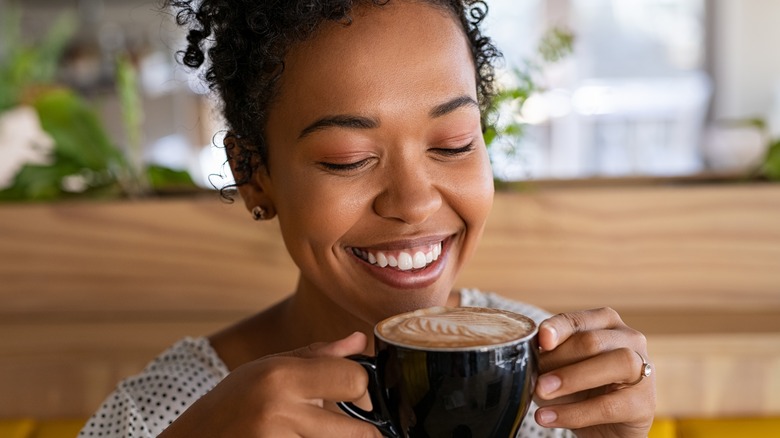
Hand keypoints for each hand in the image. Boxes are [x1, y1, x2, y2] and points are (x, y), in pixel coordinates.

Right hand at [159, 332, 380, 437]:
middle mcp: (280, 412)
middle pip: (359, 431)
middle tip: (356, 426)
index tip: (358, 396)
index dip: (363, 389)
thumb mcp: (268, 369)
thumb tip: (359, 341)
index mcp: (282, 377)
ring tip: (310, 430)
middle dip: (362, 430)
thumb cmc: (232, 404)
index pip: (354, 380)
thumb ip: (318, 357)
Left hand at [533, 308, 655, 436]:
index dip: (558, 328)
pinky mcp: (644, 403)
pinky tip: (551, 417)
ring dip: (572, 379)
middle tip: (535, 379)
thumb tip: (530, 355)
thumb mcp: (559, 369)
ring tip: (542, 393)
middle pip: (593, 341)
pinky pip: (610, 405)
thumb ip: (549, 357)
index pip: (577, 320)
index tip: (542, 340)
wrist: (604, 427)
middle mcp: (629, 339)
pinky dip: (576, 413)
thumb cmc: (581, 389)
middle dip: (560, 359)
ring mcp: (643, 369)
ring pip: (614, 363)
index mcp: (605, 323)